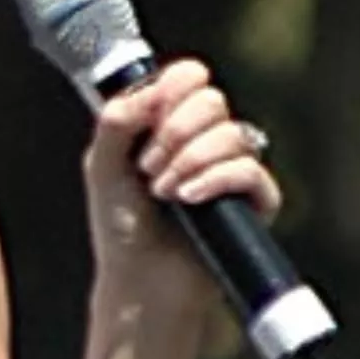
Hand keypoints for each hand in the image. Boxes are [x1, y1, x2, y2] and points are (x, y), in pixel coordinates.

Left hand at [82, 58, 281, 315]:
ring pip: (231, 133)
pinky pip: (248, 170)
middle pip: (211, 100)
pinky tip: (188, 199)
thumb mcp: (103, 166)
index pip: (189, 78)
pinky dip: (214, 180)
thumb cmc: (121, 226)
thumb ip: (117, 120)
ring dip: (188, 161)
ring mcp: (234, 167)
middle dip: (174, 132)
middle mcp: (206, 139)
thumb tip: (154, 89)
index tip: (152, 113)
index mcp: (170, 123)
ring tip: (162, 193)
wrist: (141, 280)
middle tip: (147, 167)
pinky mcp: (256, 200)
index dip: (174, 86)